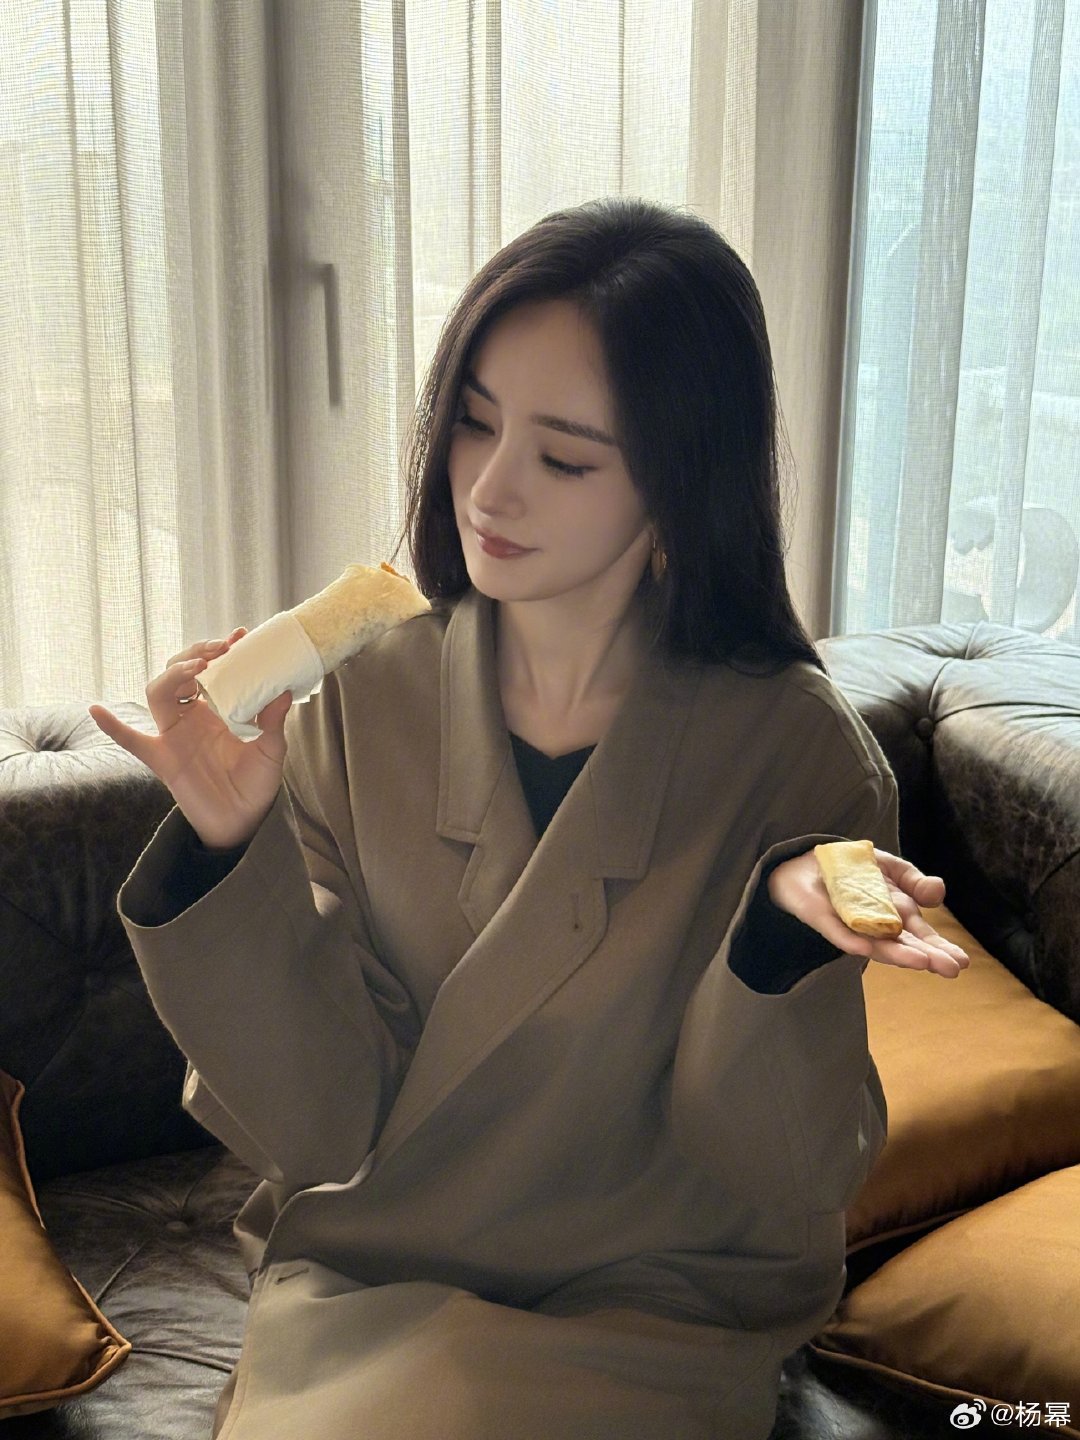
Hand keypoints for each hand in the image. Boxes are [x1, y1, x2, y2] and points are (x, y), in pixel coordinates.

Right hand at [89, 629, 292, 850]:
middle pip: (179, 673)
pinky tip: (97, 710)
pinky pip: (131, 741)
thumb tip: (284, 691)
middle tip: (221, 649)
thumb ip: (273, 722)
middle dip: (196, 655)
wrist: (243, 822)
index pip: (211, 670)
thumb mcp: (271, 750)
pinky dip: (112, 726)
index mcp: (217, 709)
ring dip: (172, 676)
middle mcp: (192, 717)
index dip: (219, 651)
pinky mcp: (162, 759)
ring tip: (197, 668)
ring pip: (158, 693)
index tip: (238, 635)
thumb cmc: (256, 784)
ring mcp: (174, 736)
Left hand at [766, 848, 969, 978]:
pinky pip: (838, 934)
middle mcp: (877, 928)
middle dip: (927, 956)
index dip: (940, 948)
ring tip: (921, 962)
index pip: (921, 936)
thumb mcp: (890, 868)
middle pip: (904, 946)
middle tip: (950, 969)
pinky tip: (864, 950)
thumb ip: (914, 880)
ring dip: (897, 955)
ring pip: (876, 945)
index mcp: (896, 916)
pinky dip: (850, 941)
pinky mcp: (824, 921)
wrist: (808, 863)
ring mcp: (851, 927)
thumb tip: (939, 891)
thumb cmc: (854, 870)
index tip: (961, 961)